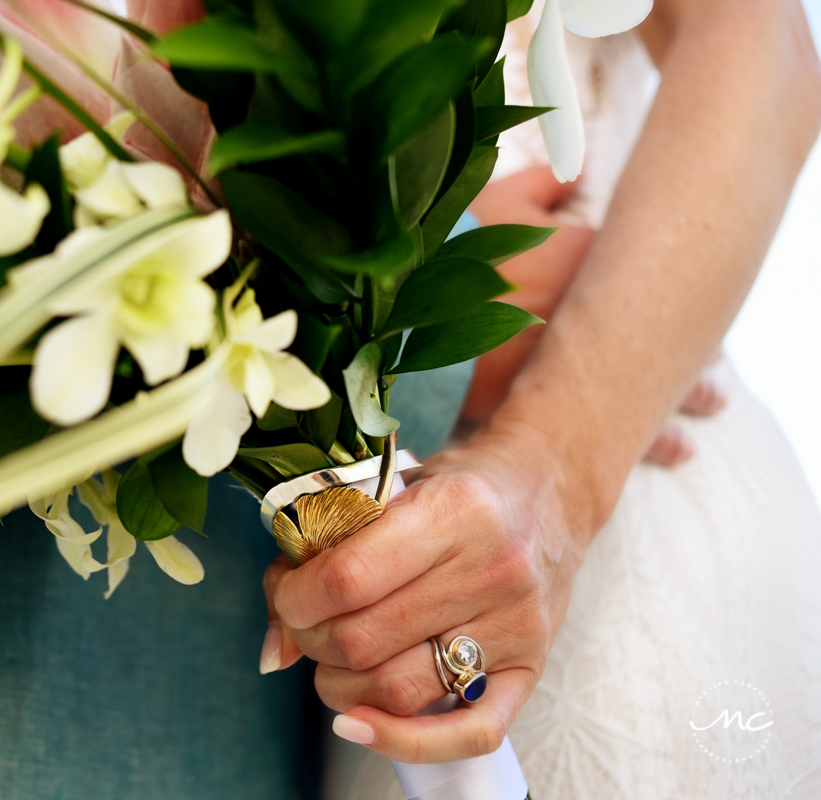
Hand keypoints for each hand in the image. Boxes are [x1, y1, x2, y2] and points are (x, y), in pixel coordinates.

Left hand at [261, 421, 589, 762]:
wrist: (545, 489)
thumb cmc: (455, 487)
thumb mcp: (389, 489)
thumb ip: (326, 554)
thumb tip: (275, 648)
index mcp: (456, 509)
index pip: (348, 578)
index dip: (295, 598)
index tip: (287, 594)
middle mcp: (494, 568)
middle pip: (365, 640)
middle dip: (312, 641)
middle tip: (306, 626)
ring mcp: (517, 625)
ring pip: (399, 690)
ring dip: (340, 689)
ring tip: (332, 663)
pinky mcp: (531, 669)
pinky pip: (466, 734)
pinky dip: (401, 742)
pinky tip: (357, 725)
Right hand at [464, 166, 725, 466]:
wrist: (381, 292)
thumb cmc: (440, 238)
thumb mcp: (494, 199)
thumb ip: (543, 186)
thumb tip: (576, 174)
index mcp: (582, 263)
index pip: (651, 287)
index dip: (678, 312)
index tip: (702, 335)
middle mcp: (578, 323)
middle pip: (651, 358)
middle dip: (688, 384)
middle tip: (714, 401)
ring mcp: (546, 373)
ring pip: (619, 410)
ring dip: (656, 433)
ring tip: (682, 450)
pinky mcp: (506, 411)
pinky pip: (560, 440)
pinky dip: (584, 456)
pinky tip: (602, 470)